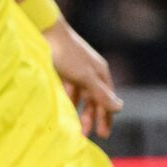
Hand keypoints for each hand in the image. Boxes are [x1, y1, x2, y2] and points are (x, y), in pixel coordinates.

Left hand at [44, 22, 123, 137]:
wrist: (46, 32)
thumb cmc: (67, 55)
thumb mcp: (85, 77)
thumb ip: (101, 94)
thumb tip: (120, 108)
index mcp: (100, 73)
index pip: (107, 100)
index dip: (106, 117)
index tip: (104, 134)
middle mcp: (91, 72)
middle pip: (95, 99)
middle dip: (92, 117)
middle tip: (87, 135)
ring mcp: (77, 70)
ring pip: (82, 95)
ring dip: (80, 111)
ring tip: (75, 126)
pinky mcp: (63, 69)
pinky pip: (69, 89)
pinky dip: (68, 100)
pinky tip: (63, 108)